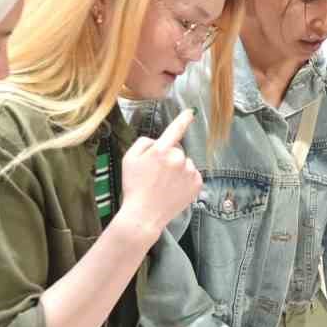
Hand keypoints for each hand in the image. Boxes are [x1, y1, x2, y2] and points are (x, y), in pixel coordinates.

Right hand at [118, 108, 201, 238]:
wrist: (144, 214)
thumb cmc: (134, 186)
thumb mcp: (129, 159)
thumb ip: (144, 142)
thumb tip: (157, 140)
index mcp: (161, 150)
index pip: (175, 129)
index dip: (184, 119)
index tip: (192, 112)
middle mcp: (179, 158)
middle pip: (177, 150)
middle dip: (169, 157)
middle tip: (156, 174)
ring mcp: (189, 172)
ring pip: (185, 163)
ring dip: (178, 169)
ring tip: (164, 184)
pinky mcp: (197, 184)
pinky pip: (192, 175)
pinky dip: (185, 180)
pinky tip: (173, 189)